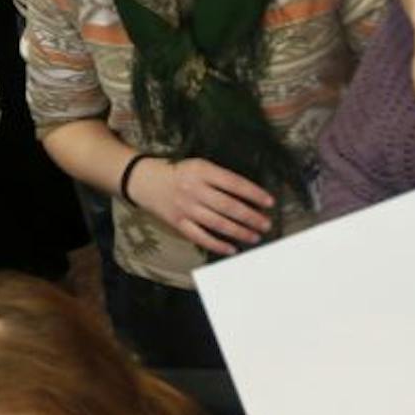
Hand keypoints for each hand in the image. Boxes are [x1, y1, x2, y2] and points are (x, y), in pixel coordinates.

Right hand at [130, 157, 274, 256]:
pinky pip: (200, 237)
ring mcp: (185, 208)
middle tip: (266, 223)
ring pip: (217, 223)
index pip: (234, 183)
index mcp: (202, 170)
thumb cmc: (178, 173)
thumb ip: (220, 177)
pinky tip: (232, 249)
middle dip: (251, 216)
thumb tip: (248, 195)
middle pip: (228, 206)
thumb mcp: (199, 165)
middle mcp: (194, 189)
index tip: (269, 202)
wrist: (145, 181)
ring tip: (255, 236)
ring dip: (239, 232)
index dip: (253, 193)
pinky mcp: (178, 223)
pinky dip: (217, 245)